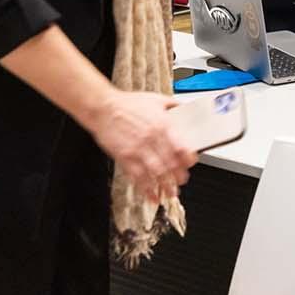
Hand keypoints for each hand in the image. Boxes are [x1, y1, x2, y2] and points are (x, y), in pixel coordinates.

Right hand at [86, 91, 197, 205]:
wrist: (103, 108)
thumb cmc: (127, 104)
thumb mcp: (156, 99)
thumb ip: (172, 104)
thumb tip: (184, 107)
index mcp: (163, 125)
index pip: (181, 147)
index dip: (188, 159)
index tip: (190, 164)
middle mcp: (152, 139)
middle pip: (171, 163)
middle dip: (178, 176)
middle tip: (182, 181)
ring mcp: (138, 150)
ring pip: (157, 173)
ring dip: (165, 186)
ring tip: (170, 193)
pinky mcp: (124, 157)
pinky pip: (138, 177)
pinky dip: (146, 189)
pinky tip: (151, 195)